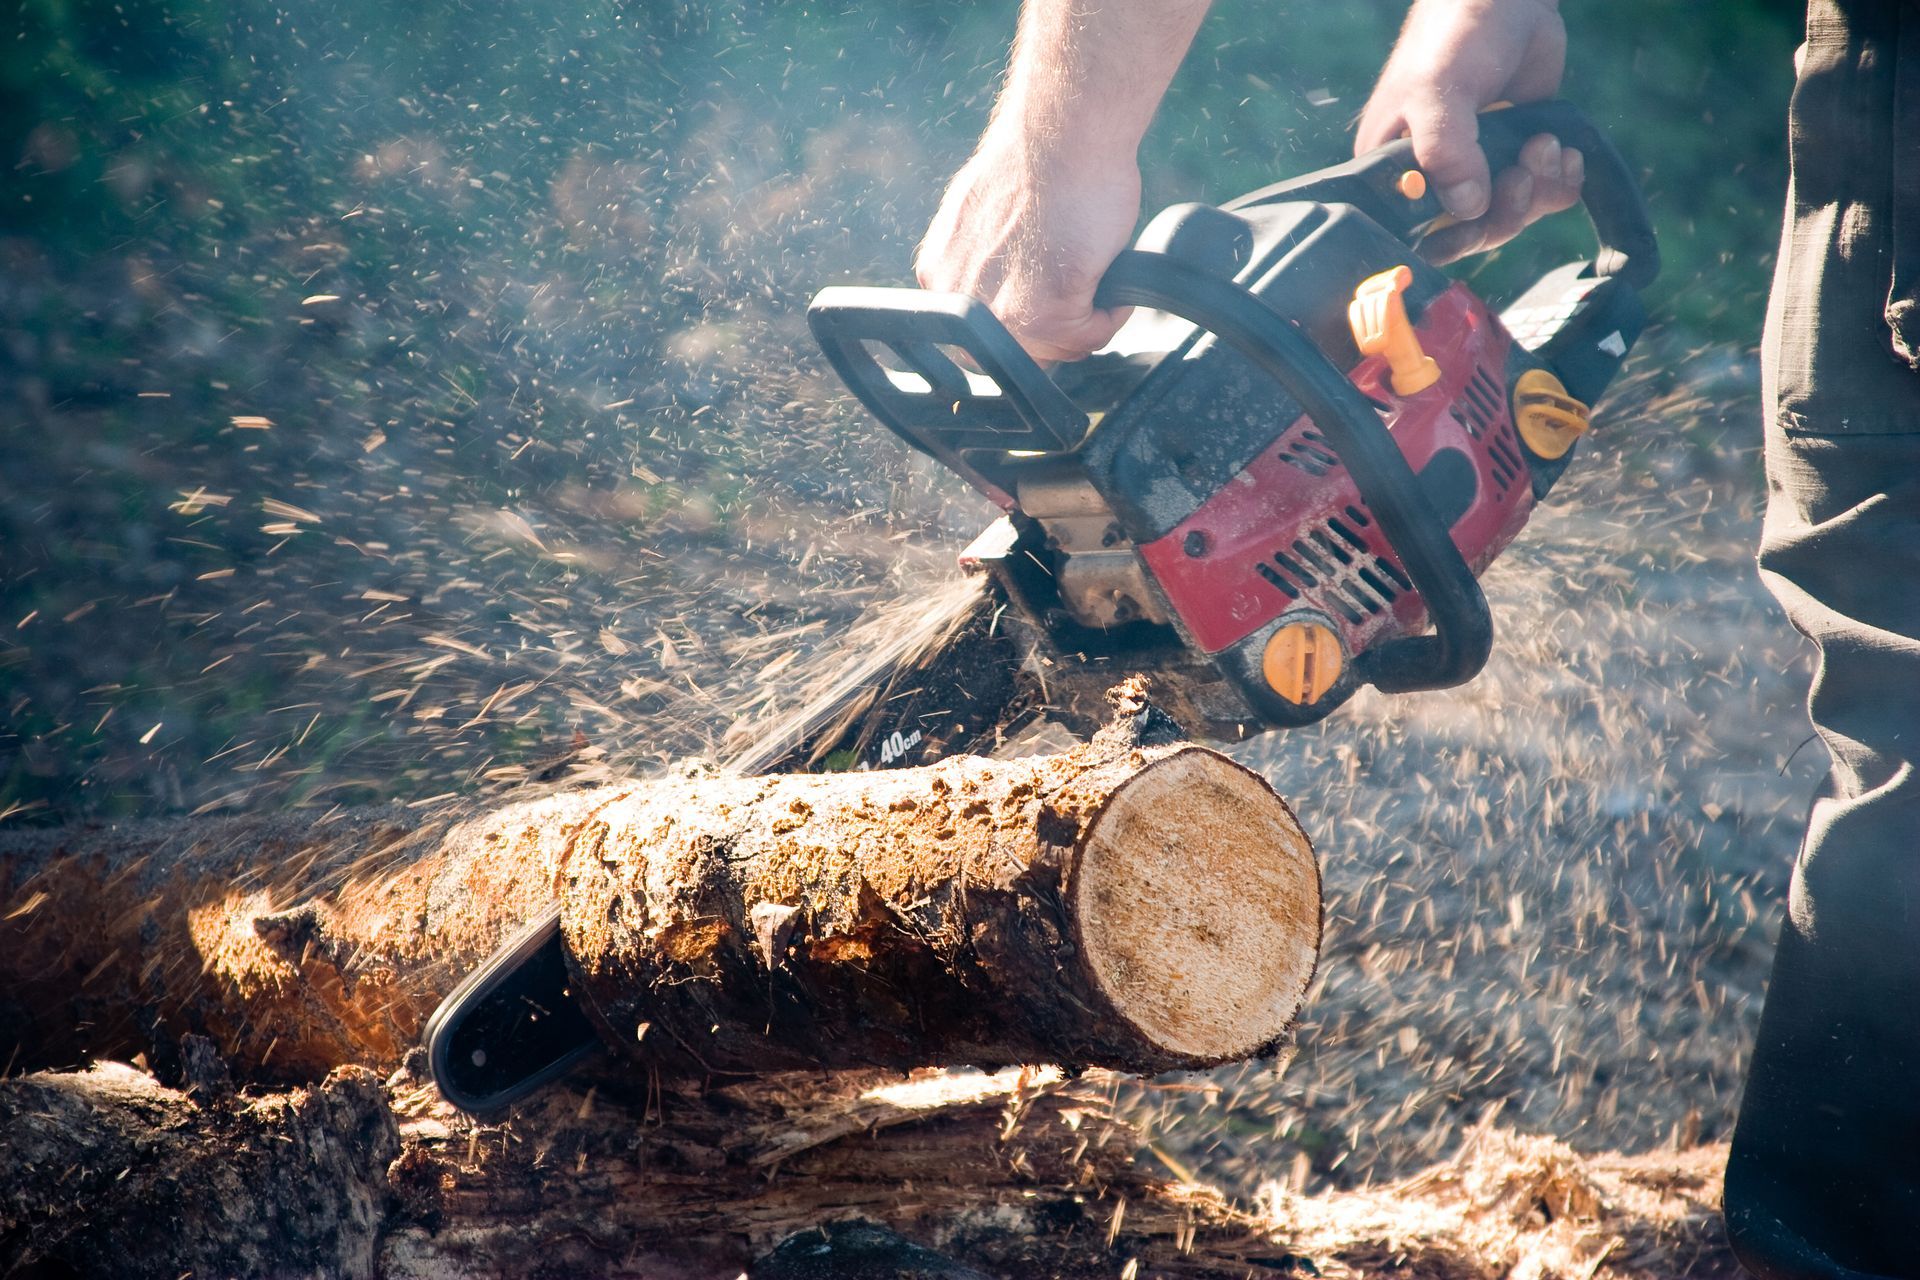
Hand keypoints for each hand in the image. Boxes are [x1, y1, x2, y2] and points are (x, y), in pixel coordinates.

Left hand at [915, 132, 1141, 364]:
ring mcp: (1002, 310)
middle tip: (1080, 299)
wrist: (1060, 133)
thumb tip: (1010, 282)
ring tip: (1097, 281)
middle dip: (1052, 334)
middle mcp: (962, 298)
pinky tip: (1110, 277)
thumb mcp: (983, 218)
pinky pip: (1091, 336)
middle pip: (1015, 350)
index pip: (980, 333)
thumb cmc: (1036, 160)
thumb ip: (983, 260)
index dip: (1020, 324)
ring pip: (1055, 350)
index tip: (1050, 304)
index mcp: (940, 273)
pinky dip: (1111, 314)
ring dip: (1084, 323)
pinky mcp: (1047, 311)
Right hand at [1356, 0, 1582, 263]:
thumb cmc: (1452, 36)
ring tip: (1546, 142)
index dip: (1451, 237)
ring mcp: (1480, 166)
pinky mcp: (1518, 153)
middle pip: (1472, 231)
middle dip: (1506, 210)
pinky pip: (1542, 193)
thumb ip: (1446, 151)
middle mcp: (1435, 175)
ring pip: (1512, 214)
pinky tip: (1566, 152)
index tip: (1480, 218)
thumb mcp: (1436, 91)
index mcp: (1397, 169)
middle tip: (1522, 171)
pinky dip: (1560, 180)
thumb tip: (1468, 206)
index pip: (1417, 233)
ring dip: (1538, 188)